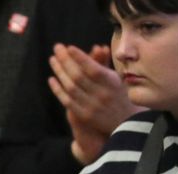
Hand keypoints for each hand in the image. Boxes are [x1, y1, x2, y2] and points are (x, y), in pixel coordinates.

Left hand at [47, 43, 143, 164]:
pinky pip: (67, 101)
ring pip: (71, 87)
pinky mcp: (84, 116)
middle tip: (57, 47)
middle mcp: (101, 94)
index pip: (92, 68)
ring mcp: (92, 106)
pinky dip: (58, 89)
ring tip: (52, 59)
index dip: (80, 57)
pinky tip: (52, 79)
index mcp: (111, 83)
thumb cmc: (120, 95)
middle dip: (66, 60)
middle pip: (78, 76)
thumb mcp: (116, 78)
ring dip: (59, 72)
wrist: (125, 122)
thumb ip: (104, 64)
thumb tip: (97, 46)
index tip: (69, 47)